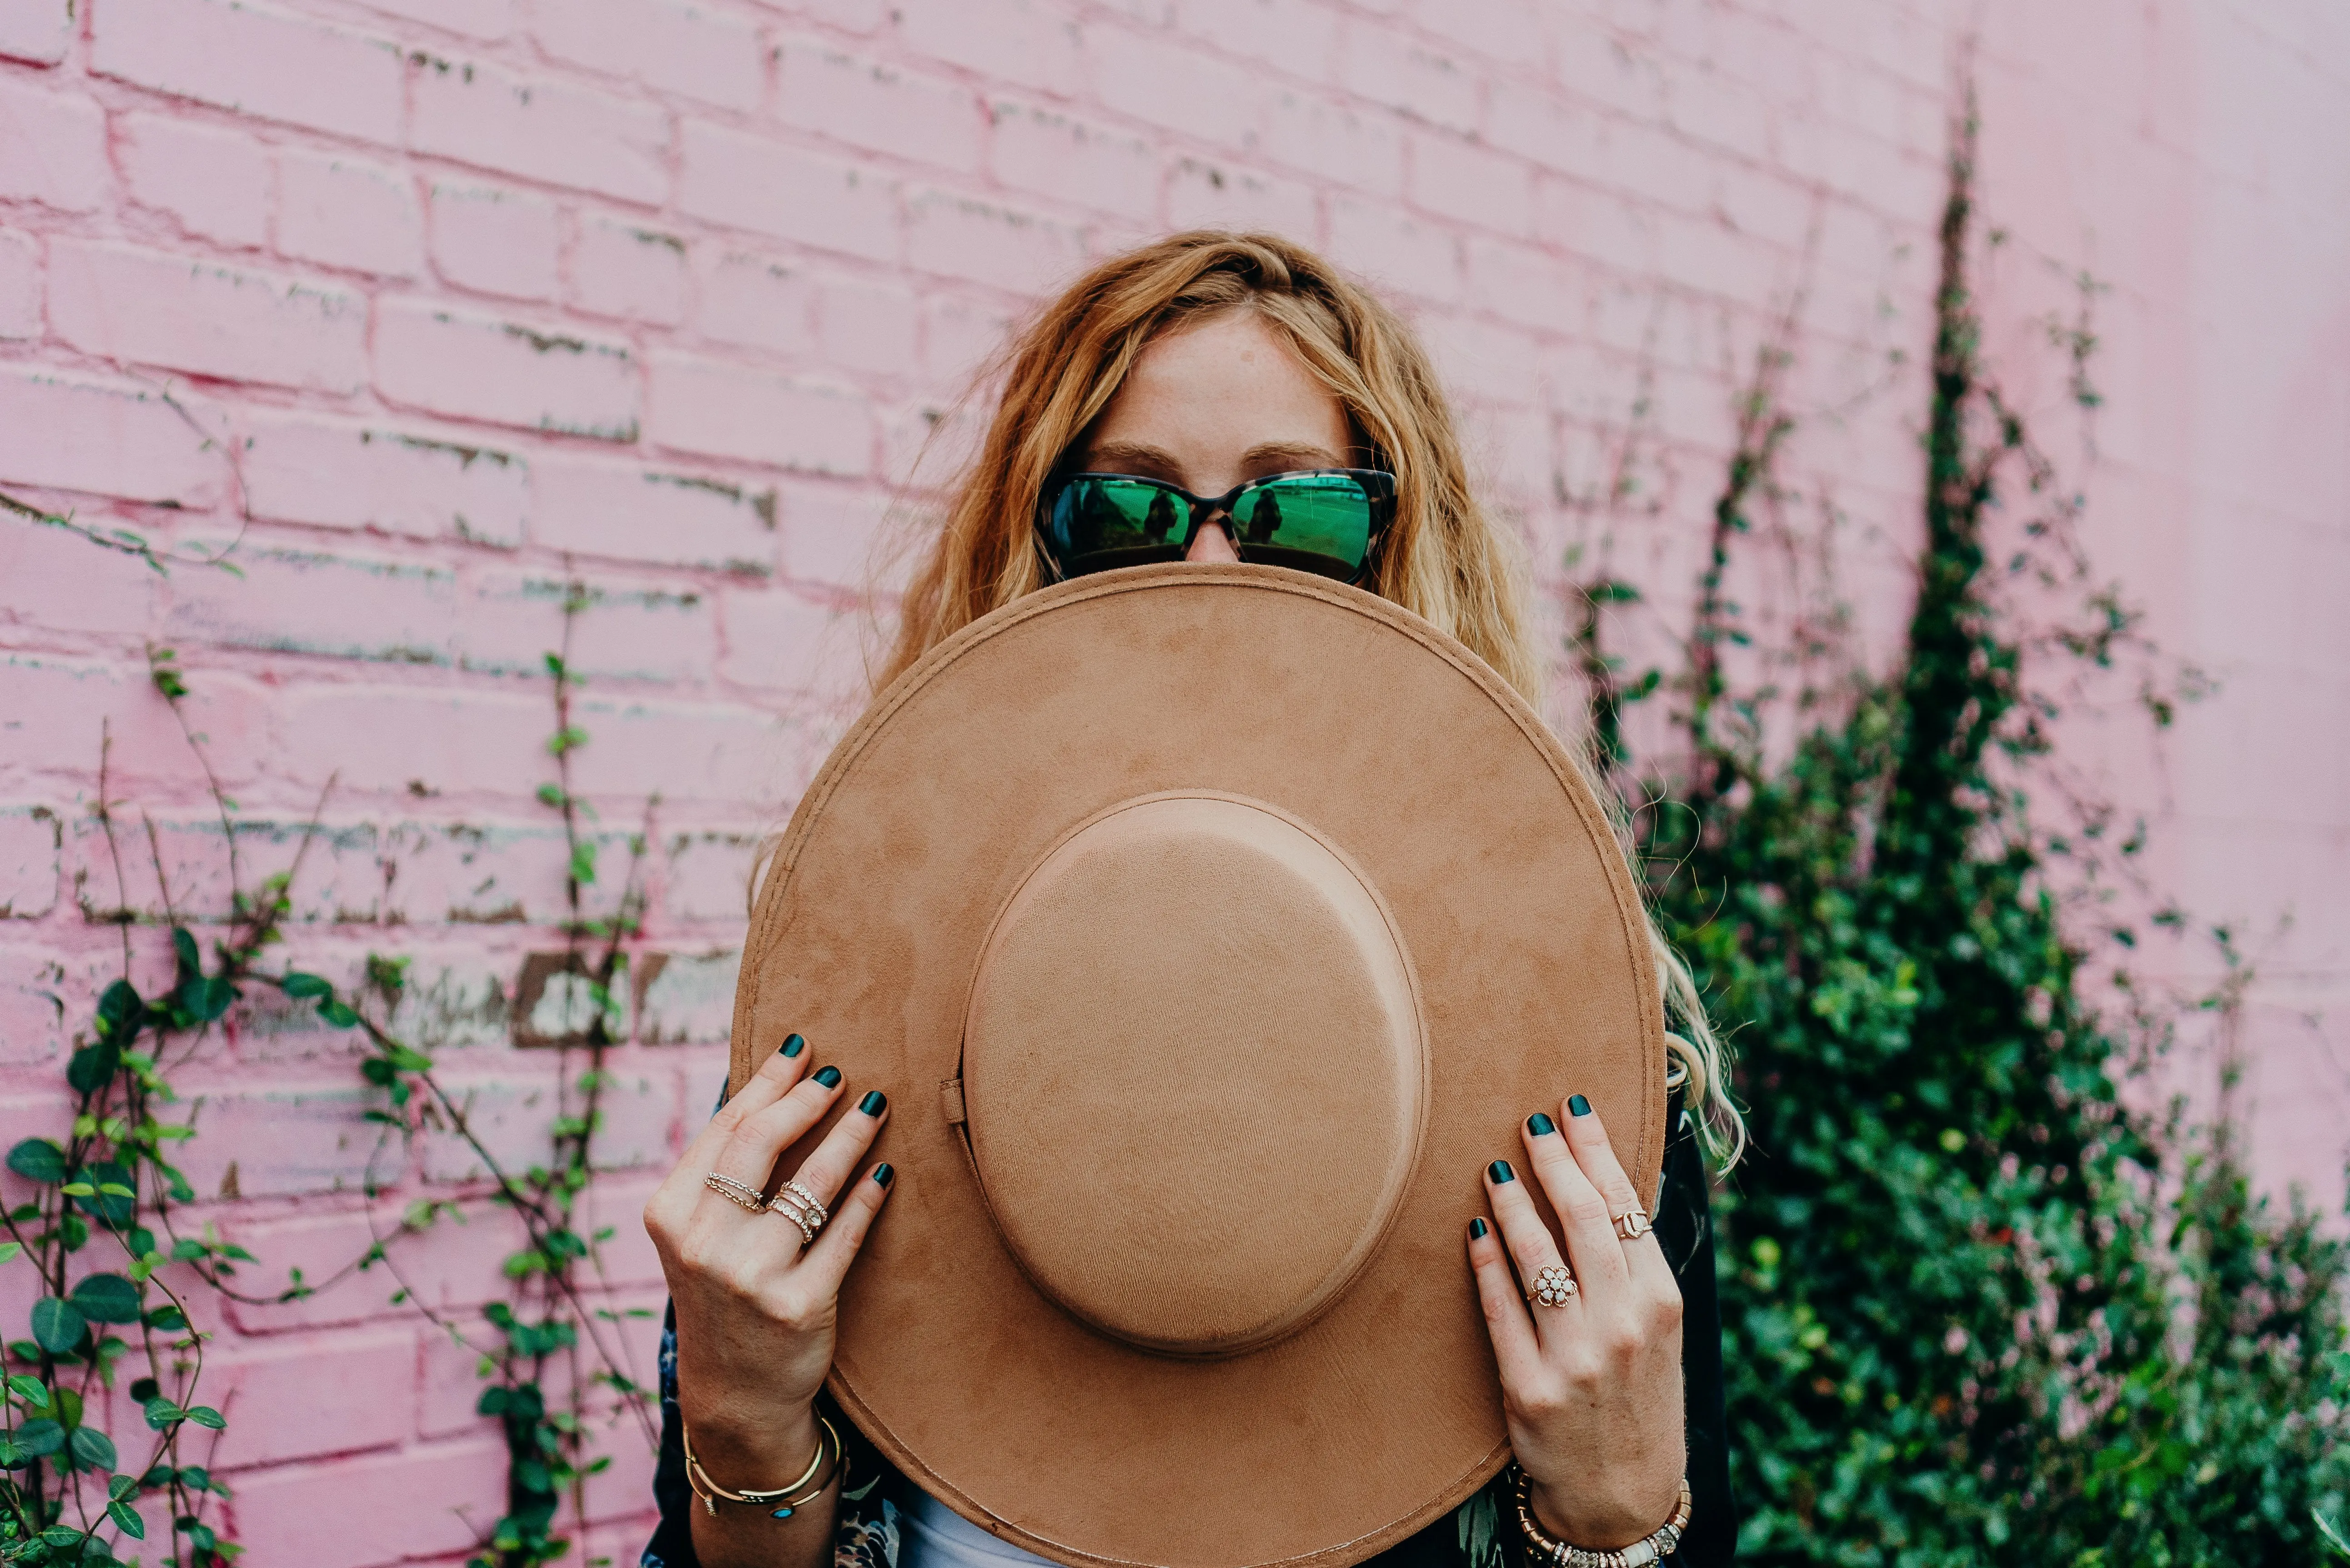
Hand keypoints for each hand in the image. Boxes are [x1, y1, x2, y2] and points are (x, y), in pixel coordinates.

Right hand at [643, 1036, 892, 1503]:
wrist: (736, 1394)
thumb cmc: (723, 1291)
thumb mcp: (699, 1233)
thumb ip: (724, 1168)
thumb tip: (773, 1082)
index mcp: (670, 1214)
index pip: (725, 1128)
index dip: (768, 1082)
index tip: (803, 1048)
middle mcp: (703, 1243)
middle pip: (761, 1144)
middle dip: (806, 1100)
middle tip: (841, 1077)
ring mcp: (750, 1277)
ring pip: (811, 1184)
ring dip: (850, 1136)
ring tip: (876, 1106)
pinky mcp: (799, 1307)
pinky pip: (845, 1234)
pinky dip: (868, 1196)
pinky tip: (884, 1171)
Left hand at [1467, 1094, 1684, 1549]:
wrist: (1625, 1491)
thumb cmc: (1640, 1393)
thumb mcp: (1659, 1328)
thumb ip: (1632, 1261)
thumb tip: (1601, 1177)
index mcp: (1662, 1303)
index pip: (1623, 1206)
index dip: (1595, 1151)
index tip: (1570, 1110)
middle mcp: (1624, 1327)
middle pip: (1581, 1219)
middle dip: (1552, 1161)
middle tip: (1527, 1124)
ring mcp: (1577, 1359)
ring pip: (1536, 1256)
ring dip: (1511, 1203)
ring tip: (1495, 1169)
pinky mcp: (1530, 1389)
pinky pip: (1500, 1310)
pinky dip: (1486, 1263)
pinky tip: (1474, 1231)